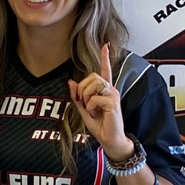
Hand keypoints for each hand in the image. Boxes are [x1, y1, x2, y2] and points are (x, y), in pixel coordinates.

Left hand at [67, 43, 130, 160]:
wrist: (110, 139)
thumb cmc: (100, 125)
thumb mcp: (84, 110)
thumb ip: (77, 96)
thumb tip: (71, 82)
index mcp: (104, 90)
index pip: (105, 70)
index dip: (105, 57)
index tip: (105, 45)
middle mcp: (111, 89)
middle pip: (93, 76)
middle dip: (82, 89)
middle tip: (83, 103)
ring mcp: (113, 95)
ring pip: (94, 84)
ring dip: (86, 97)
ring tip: (90, 109)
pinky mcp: (113, 102)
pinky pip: (95, 98)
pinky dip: (90, 107)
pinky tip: (95, 114)